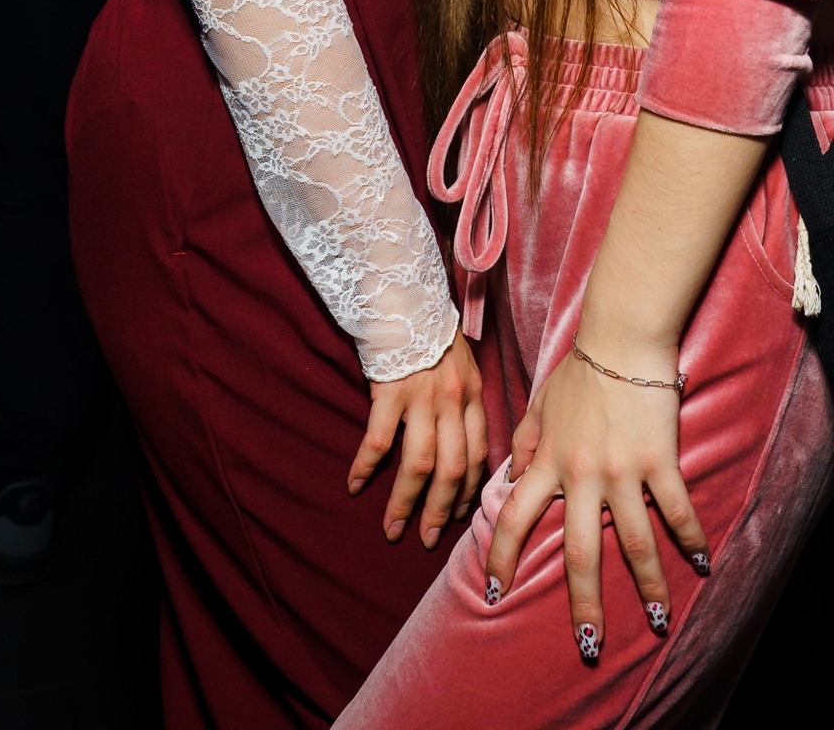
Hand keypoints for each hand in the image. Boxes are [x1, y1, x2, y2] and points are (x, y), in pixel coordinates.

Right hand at [347, 327, 488, 549]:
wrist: (405, 294)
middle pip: (452, 470)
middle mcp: (453, 401)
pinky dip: (366, 466)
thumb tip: (462, 442)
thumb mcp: (463, 364)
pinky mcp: (391, 391)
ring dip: (405, 502)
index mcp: (473, 396)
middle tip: (424, 539)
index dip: (468, 492)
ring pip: (418, 465)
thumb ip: (465, 401)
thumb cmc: (432, 332)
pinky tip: (355, 484)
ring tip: (393, 529)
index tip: (454, 516)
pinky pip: (379, 440)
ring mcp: (422, 397)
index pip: (479, 456)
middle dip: (439, 512)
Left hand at [485, 344, 707, 660]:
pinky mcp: (658, 459)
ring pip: (633, 542)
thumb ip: (524, 441)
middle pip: (580, 553)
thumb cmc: (581, 369)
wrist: (620, 338)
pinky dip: (689, 536)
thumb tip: (511, 474)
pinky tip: (701, 562)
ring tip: (657, 620)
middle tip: (588, 645)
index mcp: (548, 462)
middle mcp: (581, 474)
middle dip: (584, 604)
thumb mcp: (540, 404)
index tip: (492, 594)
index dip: (500, 558)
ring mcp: (621, 470)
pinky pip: (675, 508)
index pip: (514, 518)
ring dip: (647, 586)